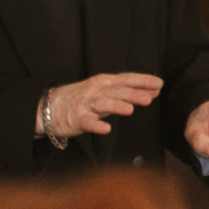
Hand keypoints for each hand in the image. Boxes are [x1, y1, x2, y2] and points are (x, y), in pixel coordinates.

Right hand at [43, 73, 161, 139]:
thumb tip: (151, 92)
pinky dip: (96, 126)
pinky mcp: (76, 119)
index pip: (126, 79)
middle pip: (117, 91)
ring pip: (103, 104)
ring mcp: (85, 105)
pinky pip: (87, 122)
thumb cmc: (82, 100)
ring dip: (116, 106)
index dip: (142, 81)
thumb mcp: (104, 93)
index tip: (159, 83)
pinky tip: (106, 129)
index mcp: (104, 82)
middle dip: (133, 93)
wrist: (49, 107)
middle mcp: (96, 91)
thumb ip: (126, 93)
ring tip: (130, 110)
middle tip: (150, 97)